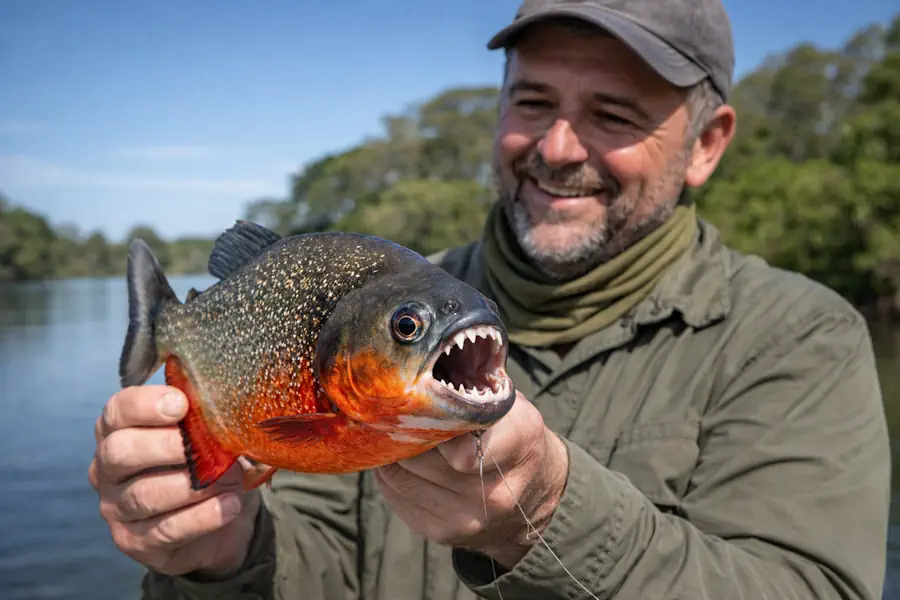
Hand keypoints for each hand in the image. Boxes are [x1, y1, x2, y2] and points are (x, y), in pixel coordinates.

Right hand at [88, 385, 260, 576]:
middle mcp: (108, 469)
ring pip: (144, 495)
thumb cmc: (208, 461)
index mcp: (119, 430)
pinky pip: (166, 529)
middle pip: (119, 452)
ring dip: (192, 486)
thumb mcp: (206, 433)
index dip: (145, 405)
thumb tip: (225, 404)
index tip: (181, 404)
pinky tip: (230, 504)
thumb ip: (204, 417)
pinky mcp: (136, 542)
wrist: (223, 513)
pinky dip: (203, 516)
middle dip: (163, 446)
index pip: (117, 411)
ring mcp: (117, 508)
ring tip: (230, 478)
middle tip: (201, 446)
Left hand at [374, 391, 568, 568]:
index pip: (462, 438)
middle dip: (406, 428)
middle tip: (399, 410)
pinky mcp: (441, 532)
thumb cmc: (513, 436)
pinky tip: (405, 459)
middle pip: (421, 452)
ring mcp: (467, 517)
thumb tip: (418, 367)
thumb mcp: (509, 404)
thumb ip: (472, 389)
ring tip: (402, 432)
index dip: (435, 418)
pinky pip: (394, 492)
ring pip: (400, 471)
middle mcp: (496, 489)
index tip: (424, 402)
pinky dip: (392, 471)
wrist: (536, 498)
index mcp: (519, 443)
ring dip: (394, 448)